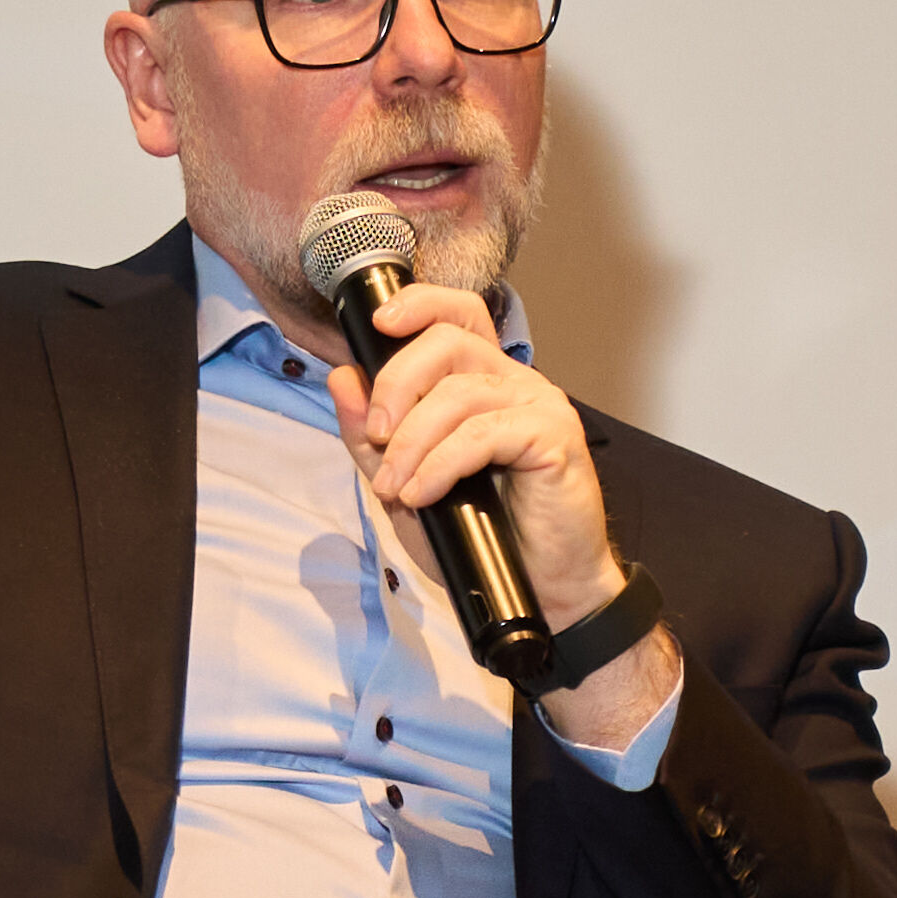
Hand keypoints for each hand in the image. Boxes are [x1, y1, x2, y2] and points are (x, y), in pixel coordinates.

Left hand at [333, 284, 671, 739]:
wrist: (545, 592)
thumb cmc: (485, 539)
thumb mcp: (408, 486)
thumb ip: (372, 439)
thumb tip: (343, 380)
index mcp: (485, 383)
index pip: (457, 315)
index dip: (418, 305)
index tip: (379, 323)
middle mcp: (515, 383)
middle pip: (448, 343)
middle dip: (397, 384)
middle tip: (376, 435)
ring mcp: (539, 407)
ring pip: (459, 392)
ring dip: (412, 441)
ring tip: (397, 488)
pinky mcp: (554, 439)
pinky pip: (483, 433)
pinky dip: (441, 464)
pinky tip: (424, 494)